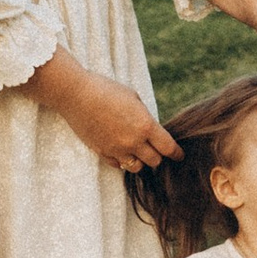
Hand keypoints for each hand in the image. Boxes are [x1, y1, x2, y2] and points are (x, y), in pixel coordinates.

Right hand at [34, 49, 180, 173]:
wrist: (77, 95)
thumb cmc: (106, 90)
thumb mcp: (134, 98)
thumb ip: (145, 117)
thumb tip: (151, 129)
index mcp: (145, 126)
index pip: (168, 148)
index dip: (177, 153)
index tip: (179, 155)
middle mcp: (133, 142)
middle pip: (155, 161)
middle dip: (158, 155)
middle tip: (156, 149)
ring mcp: (117, 150)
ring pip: (137, 167)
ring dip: (141, 160)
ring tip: (138, 150)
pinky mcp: (103, 153)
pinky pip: (119, 165)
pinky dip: (123, 160)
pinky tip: (122, 150)